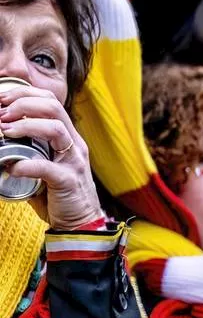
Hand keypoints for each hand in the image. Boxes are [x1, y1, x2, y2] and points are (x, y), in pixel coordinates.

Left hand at [0, 85, 104, 228]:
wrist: (80, 223)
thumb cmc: (58, 194)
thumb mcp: (44, 164)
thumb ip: (27, 151)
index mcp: (67, 137)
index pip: (50, 101)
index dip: (25, 94)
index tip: (2, 100)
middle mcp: (74, 144)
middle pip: (53, 107)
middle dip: (23, 104)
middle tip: (1, 113)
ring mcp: (73, 161)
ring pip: (55, 129)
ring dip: (25, 126)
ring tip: (5, 132)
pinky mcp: (69, 181)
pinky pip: (47, 168)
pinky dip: (26, 165)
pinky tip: (13, 168)